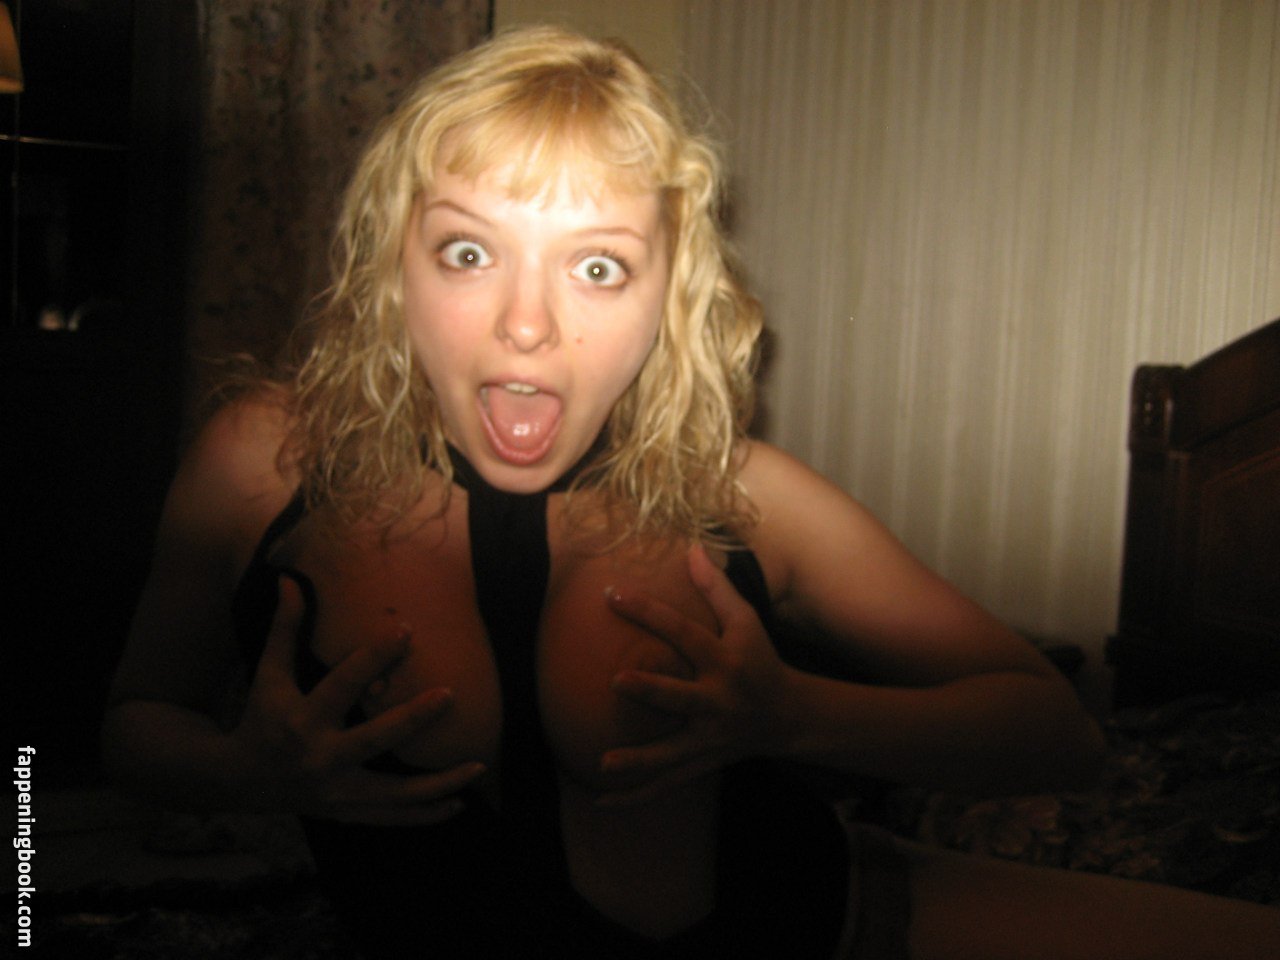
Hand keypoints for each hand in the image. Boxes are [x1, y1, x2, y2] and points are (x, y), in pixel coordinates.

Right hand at [230, 575, 485, 824]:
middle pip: (374, 739)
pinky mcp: (345, 813)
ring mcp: (336, 793)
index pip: (343, 683)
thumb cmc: (262, 716)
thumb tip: (290, 579)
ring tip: (478, 766)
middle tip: (450, 694)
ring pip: (394, 793)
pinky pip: (392, 819)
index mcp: (301, 719)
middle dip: (412, 718)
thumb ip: (284, 628)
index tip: (405, 629)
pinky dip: (425, 815)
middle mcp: (320, 758)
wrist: (238, 780)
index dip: (373, 655)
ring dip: (438, 783)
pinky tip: (459, 805)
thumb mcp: (268, 673)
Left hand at [598, 544, 792, 802]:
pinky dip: (636, 795)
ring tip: (604, 763)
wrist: (792, 717)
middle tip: (617, 680)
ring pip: (671, 752)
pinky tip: (602, 801)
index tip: (612, 593)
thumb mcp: (747, 621)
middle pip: (680, 696)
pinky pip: (666, 783)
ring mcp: (709, 738)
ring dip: (639, 760)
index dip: (649, 611)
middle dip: (651, 691)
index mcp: (724, 661)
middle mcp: (716, 701)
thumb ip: (717, 588)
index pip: (682, 632)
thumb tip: (692, 548)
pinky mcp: (702, 762)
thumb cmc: (762, 660)